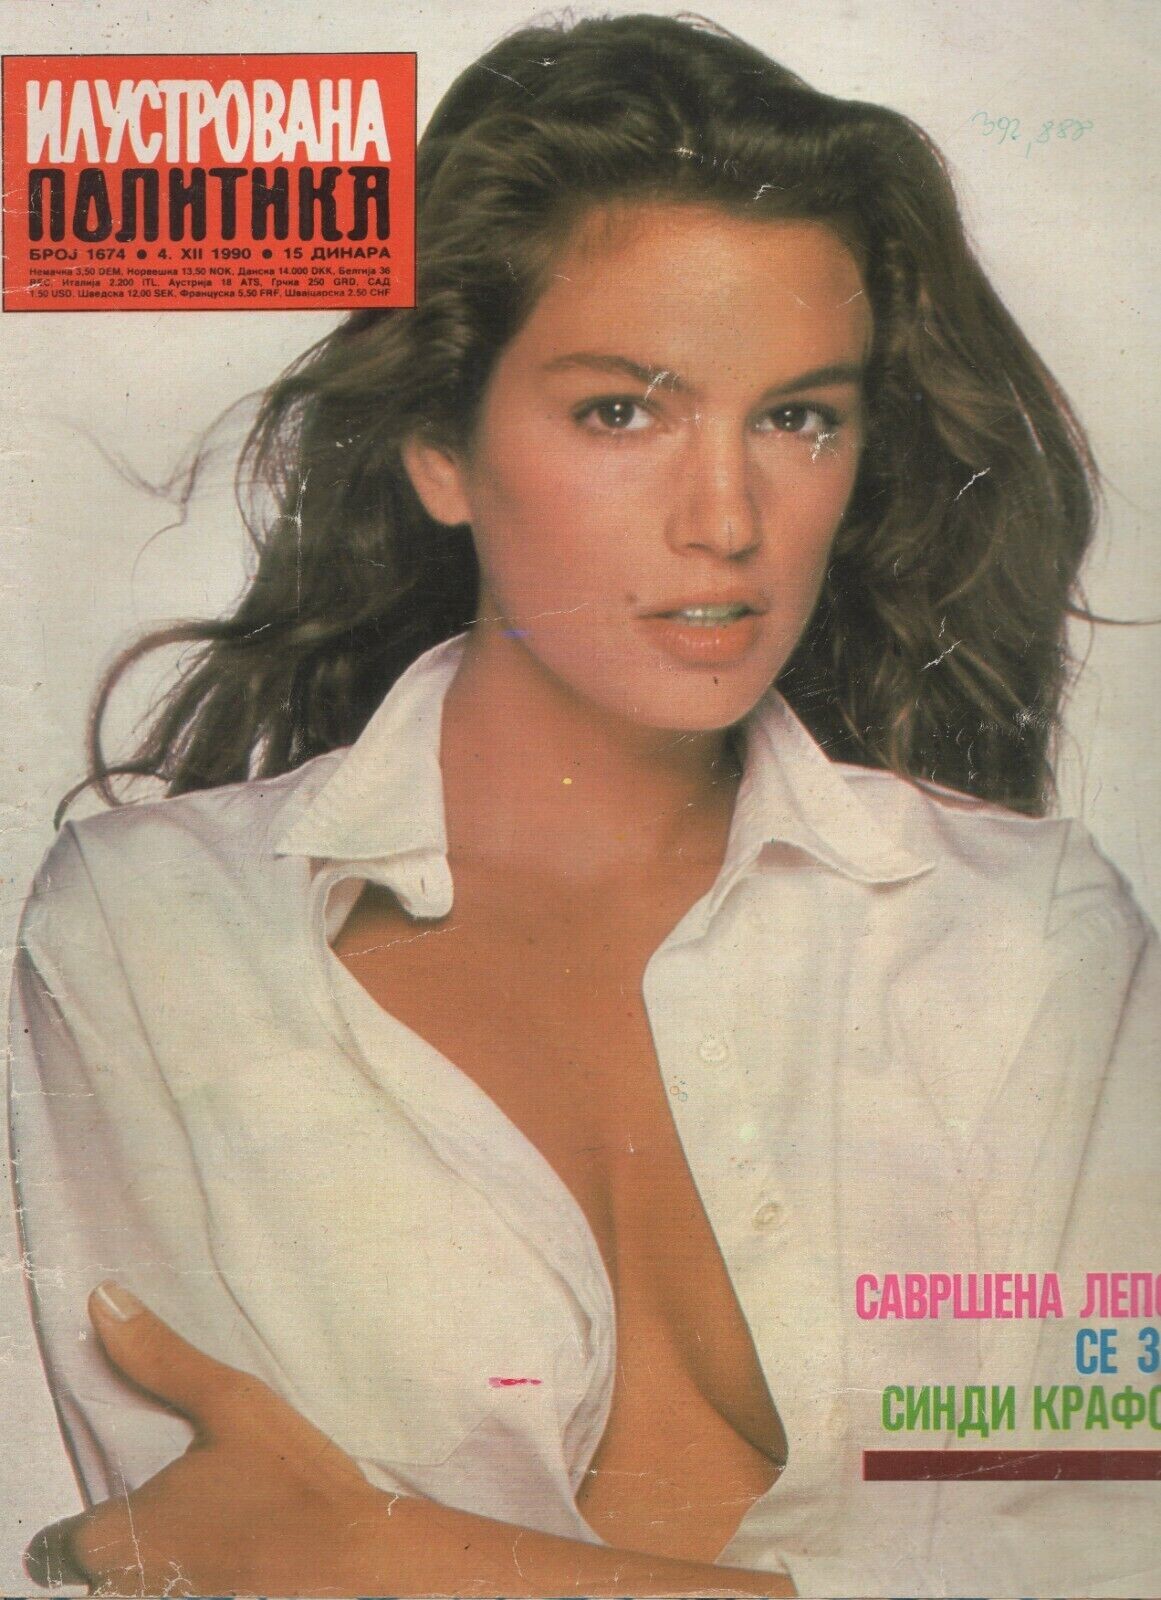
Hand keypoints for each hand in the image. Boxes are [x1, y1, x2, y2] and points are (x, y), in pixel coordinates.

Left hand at [25, 1283, 391, 1596]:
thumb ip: (158, 1358)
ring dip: (162, 1556)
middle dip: (129, 1537)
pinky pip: (177, 1593)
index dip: (89, 1514)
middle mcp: (128, 1591)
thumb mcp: (229, 1402)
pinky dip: (197, 1575)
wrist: (361, 1560)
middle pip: (97, 1568)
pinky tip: (238, 1549)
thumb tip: (104, 1300)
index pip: (58, 1544)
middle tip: (185, 1497)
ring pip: (137, 1585)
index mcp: (116, 1540)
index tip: (134, 1487)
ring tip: (217, 1521)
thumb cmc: (292, 1481)